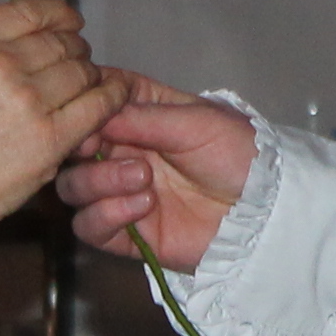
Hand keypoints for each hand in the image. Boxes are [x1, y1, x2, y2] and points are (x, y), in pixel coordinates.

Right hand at [0, 0, 125, 335]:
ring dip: (89, 77)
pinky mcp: (50, 136)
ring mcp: (26, 98)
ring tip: (86, 88)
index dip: (59, 16)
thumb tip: (28, 42)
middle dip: (74, 52)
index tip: (70, 23)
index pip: (30, 11)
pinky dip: (113, 96)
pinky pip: (98, 104)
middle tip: (77, 66)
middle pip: (60, 42)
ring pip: (81, 71)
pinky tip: (116, 95)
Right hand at [57, 77, 256, 276]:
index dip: (84, 107)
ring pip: (73, 187)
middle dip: (82, 148)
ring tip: (142, 178)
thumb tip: (97, 114)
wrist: (264, 211)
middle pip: (72, 148)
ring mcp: (121, 192)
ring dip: (99, 181)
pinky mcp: (126, 233)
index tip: (91, 114)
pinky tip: (142, 207)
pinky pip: (88, 227)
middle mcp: (124, 151)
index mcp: (142, 113)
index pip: (94, 103)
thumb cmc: (239, 153)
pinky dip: (106, 215)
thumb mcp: (198, 122)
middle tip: (104, 149)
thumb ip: (144, 118)